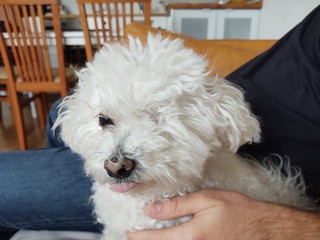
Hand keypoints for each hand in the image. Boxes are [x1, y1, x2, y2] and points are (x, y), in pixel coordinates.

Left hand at [127, 189, 319, 239]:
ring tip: (150, 238)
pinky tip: (171, 238)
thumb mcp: (206, 200)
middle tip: (136, 238)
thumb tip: (152, 209)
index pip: (159, 238)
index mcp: (192, 236)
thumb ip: (177, 205)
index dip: (142, 236)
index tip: (130, 233)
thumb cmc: (236, 210)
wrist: (261, 227)